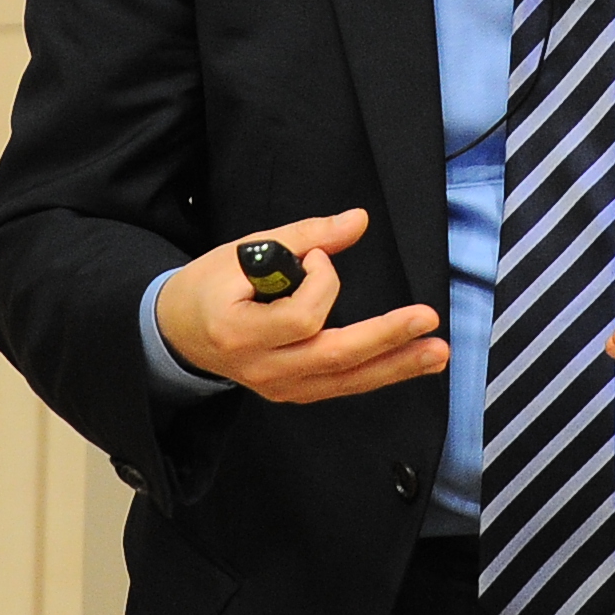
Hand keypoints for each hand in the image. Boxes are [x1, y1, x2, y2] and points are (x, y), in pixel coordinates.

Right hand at [155, 207, 446, 404]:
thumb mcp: (245, 250)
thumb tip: (358, 221)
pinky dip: (376, 374)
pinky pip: (340, 385)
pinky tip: (408, 362)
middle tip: (427, 320)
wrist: (177, 333)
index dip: (320, 281)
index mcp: (240, 332)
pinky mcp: (292, 393)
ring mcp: (277, 388)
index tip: (318, 255)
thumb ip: (304, 236)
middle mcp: (261, 369)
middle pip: (332, 358)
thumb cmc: (210, 286)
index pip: (300, 317)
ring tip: (436, 353)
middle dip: (385, 338)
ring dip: (395, 366)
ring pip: (344, 380)